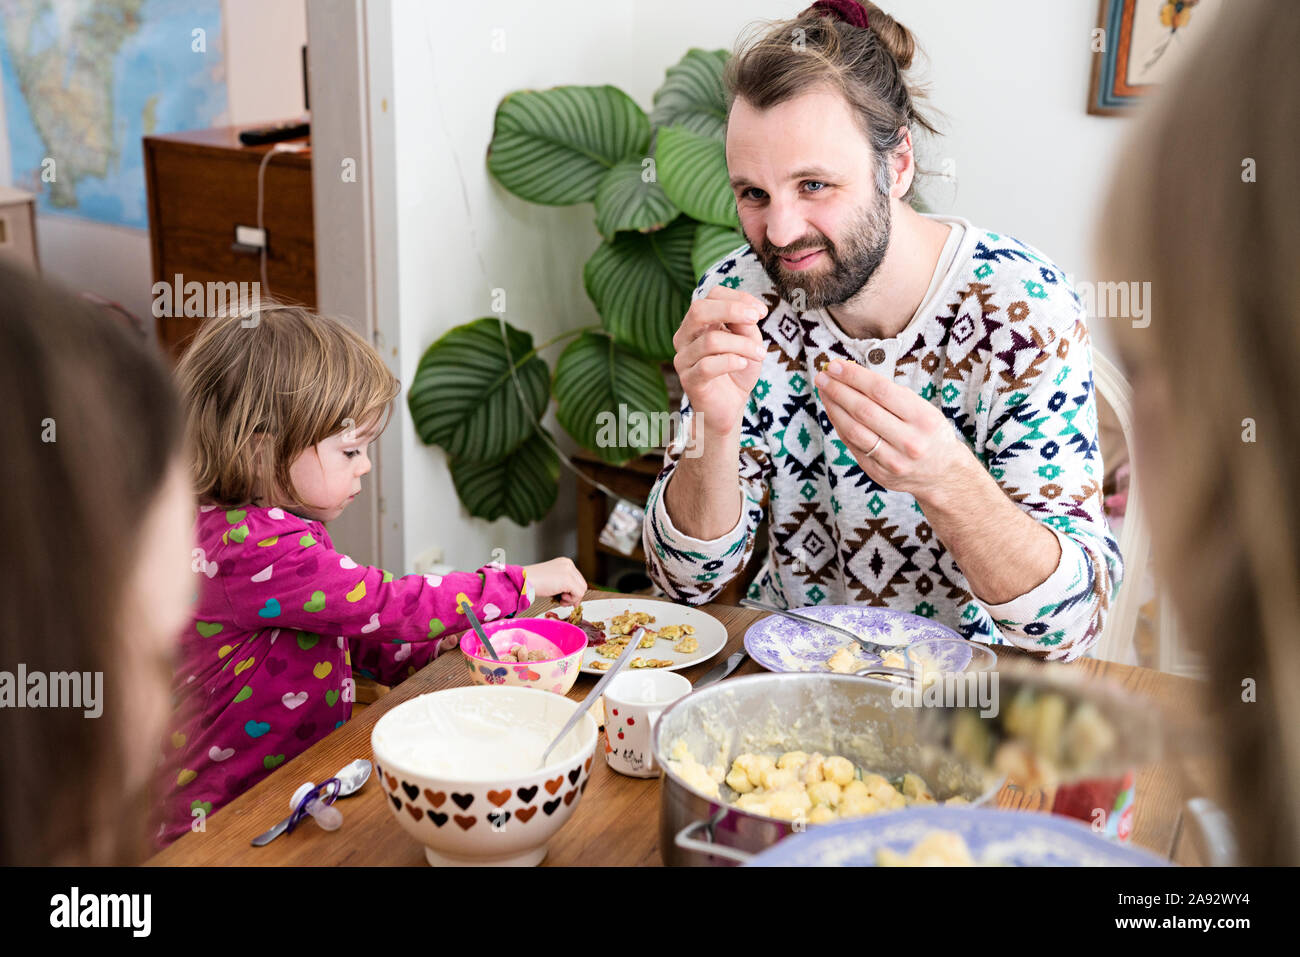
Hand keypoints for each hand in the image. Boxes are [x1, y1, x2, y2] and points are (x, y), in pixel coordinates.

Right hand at [522, 557, 586, 605]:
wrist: (524, 581)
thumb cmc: (533, 581)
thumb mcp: (552, 580)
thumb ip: (564, 585)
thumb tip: (574, 597)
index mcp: (565, 563)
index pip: (578, 578)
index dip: (574, 591)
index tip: (568, 599)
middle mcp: (568, 564)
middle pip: (582, 584)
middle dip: (574, 596)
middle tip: (564, 601)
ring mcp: (568, 571)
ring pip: (582, 589)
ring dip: (572, 599)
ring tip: (560, 600)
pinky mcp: (567, 580)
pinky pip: (578, 594)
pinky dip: (571, 600)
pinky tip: (560, 599)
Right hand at [672, 286, 768, 438]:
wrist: (730, 407)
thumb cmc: (738, 371)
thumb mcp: (748, 342)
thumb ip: (745, 326)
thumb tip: (748, 313)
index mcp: (698, 323)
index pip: (711, 296)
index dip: (738, 298)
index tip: (761, 312)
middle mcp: (685, 337)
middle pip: (699, 310)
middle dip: (732, 310)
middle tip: (756, 319)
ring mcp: (683, 358)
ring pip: (711, 340)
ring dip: (742, 344)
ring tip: (759, 354)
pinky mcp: (689, 380)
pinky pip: (708, 366)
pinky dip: (731, 362)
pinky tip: (744, 365)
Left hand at [815, 359, 966, 499]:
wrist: (943, 474)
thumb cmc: (930, 433)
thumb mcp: (924, 409)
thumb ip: (893, 395)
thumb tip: (854, 375)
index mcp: (924, 419)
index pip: (881, 391)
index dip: (854, 376)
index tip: (836, 365)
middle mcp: (909, 441)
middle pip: (864, 410)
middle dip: (838, 390)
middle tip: (822, 376)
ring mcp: (893, 461)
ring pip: (854, 430)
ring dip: (833, 407)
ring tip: (823, 391)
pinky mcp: (879, 473)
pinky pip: (853, 445)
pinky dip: (839, 425)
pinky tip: (833, 411)